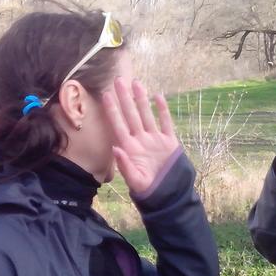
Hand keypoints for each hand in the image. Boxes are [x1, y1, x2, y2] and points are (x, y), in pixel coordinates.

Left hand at [101, 77, 180, 195]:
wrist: (168, 195)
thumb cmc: (148, 190)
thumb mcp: (135, 181)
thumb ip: (124, 165)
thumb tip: (116, 148)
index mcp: (130, 149)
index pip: (118, 125)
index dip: (113, 111)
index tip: (106, 95)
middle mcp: (140, 140)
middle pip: (131, 115)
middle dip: (125, 98)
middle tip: (118, 80)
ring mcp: (155, 140)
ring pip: (147, 115)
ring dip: (141, 99)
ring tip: (136, 82)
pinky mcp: (169, 142)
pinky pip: (166, 123)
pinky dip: (163, 110)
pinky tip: (158, 96)